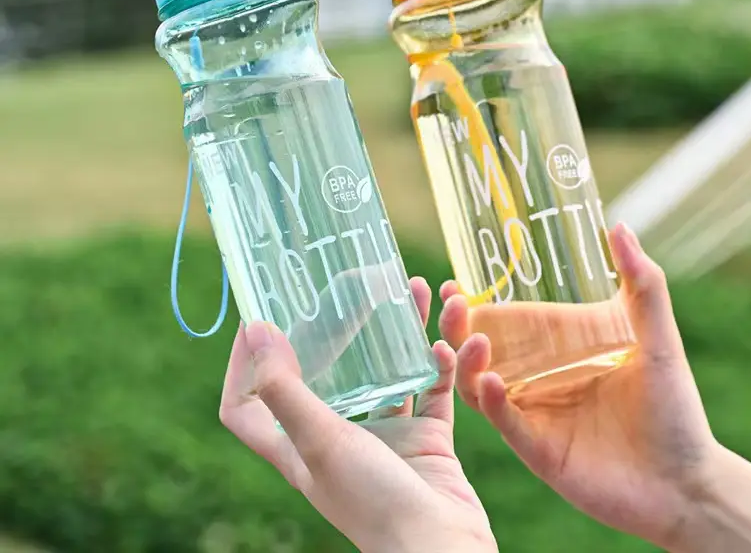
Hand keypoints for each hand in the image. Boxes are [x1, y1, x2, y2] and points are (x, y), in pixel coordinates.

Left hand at [220, 277, 496, 552]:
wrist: (442, 549)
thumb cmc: (373, 504)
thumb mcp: (319, 442)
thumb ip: (285, 389)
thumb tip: (254, 330)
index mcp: (297, 447)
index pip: (247, 404)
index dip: (242, 365)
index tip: (254, 319)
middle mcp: (336, 439)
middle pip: (328, 372)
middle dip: (339, 328)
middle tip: (349, 286)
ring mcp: (384, 438)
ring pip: (389, 371)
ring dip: (403, 332)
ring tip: (418, 289)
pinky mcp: (425, 439)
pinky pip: (432, 389)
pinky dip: (439, 364)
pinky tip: (445, 342)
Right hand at [439, 223, 717, 550]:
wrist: (688, 482)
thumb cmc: (675, 409)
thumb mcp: (658, 338)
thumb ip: (642, 284)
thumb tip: (618, 225)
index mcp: (558, 351)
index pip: (504, 321)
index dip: (474, 304)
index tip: (452, 284)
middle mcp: (538, 379)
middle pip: (480, 350)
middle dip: (458, 327)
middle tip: (453, 304)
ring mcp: (535, 414)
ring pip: (479, 384)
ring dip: (469, 361)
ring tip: (476, 339)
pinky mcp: (538, 448)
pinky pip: (505, 422)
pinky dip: (494, 401)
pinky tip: (493, 382)